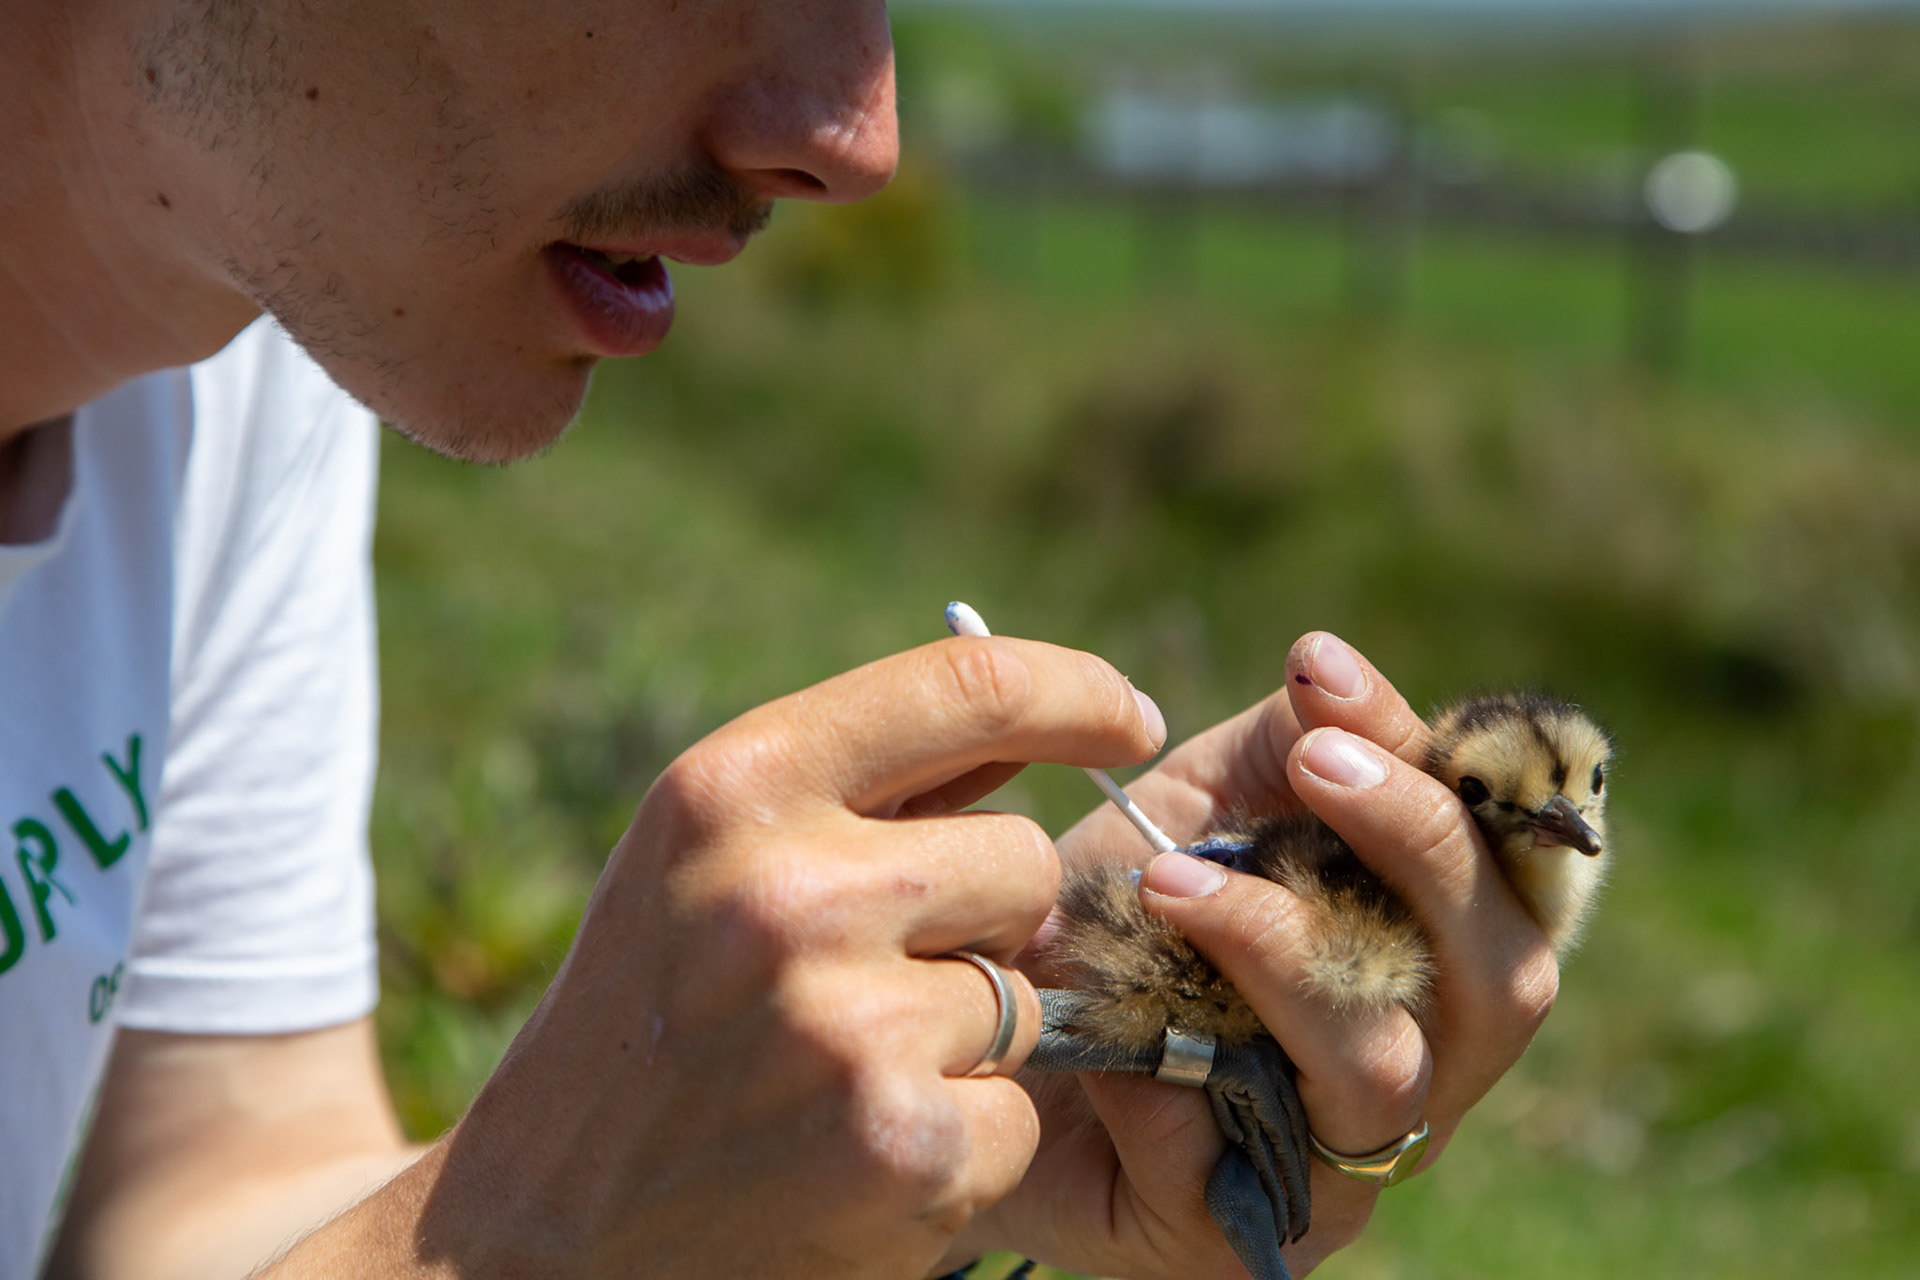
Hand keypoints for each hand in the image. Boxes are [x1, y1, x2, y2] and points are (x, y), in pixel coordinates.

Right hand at [392, 637, 1164, 1277]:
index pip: (966, 683)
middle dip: (985, 915)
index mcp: (736, 787)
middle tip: (877, 976)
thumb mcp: (709, 857)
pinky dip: (967, 1138)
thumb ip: (862, 786)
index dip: (1074, 691)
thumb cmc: (652, 1011)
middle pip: (1024, 855)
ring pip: (1029, 990)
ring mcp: (847, 1026)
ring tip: (844, 1070)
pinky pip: (1022, 1110)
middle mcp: (787, 890)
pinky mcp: (903, 1147)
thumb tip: (1046, 717)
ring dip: (971, 1034)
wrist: (546, 1225)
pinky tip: (862, 1153)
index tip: (1128, 719)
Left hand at [959, 632, 1559, 1278]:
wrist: (976, 1050)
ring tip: (1168, 883)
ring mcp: (1340, 1167)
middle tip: (1309, 765)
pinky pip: (1233, 1157)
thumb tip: (1328, 669)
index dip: (1437, 764)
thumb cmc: (1115, 926)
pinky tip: (1097, 1028)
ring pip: (1383, 1073)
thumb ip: (1279, 744)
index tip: (1318, 667)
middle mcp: (1420, 1067)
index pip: (1506, 862)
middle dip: (1415, 848)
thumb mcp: (1197, 811)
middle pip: (1503, 975)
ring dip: (1282, 955)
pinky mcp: (1239, 1237)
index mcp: (1433, 956)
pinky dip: (1164, 1074)